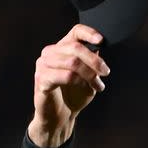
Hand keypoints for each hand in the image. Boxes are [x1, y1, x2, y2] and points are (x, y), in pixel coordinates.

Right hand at [28, 24, 110, 147]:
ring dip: (90, 75)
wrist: (60, 116)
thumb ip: (92, 62)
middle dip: (94, 60)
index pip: (75, 31)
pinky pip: (66, 76)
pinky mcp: (42, 79)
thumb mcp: (88, 76)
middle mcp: (50, 53)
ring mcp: (43, 65)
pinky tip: (86, 89)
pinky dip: (81, 83)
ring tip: (98, 85)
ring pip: (72, 63)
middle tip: (105, 72)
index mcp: (62, 48)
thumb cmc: (73, 94)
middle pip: (75, 47)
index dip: (89, 33)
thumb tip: (101, 50)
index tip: (101, 41)